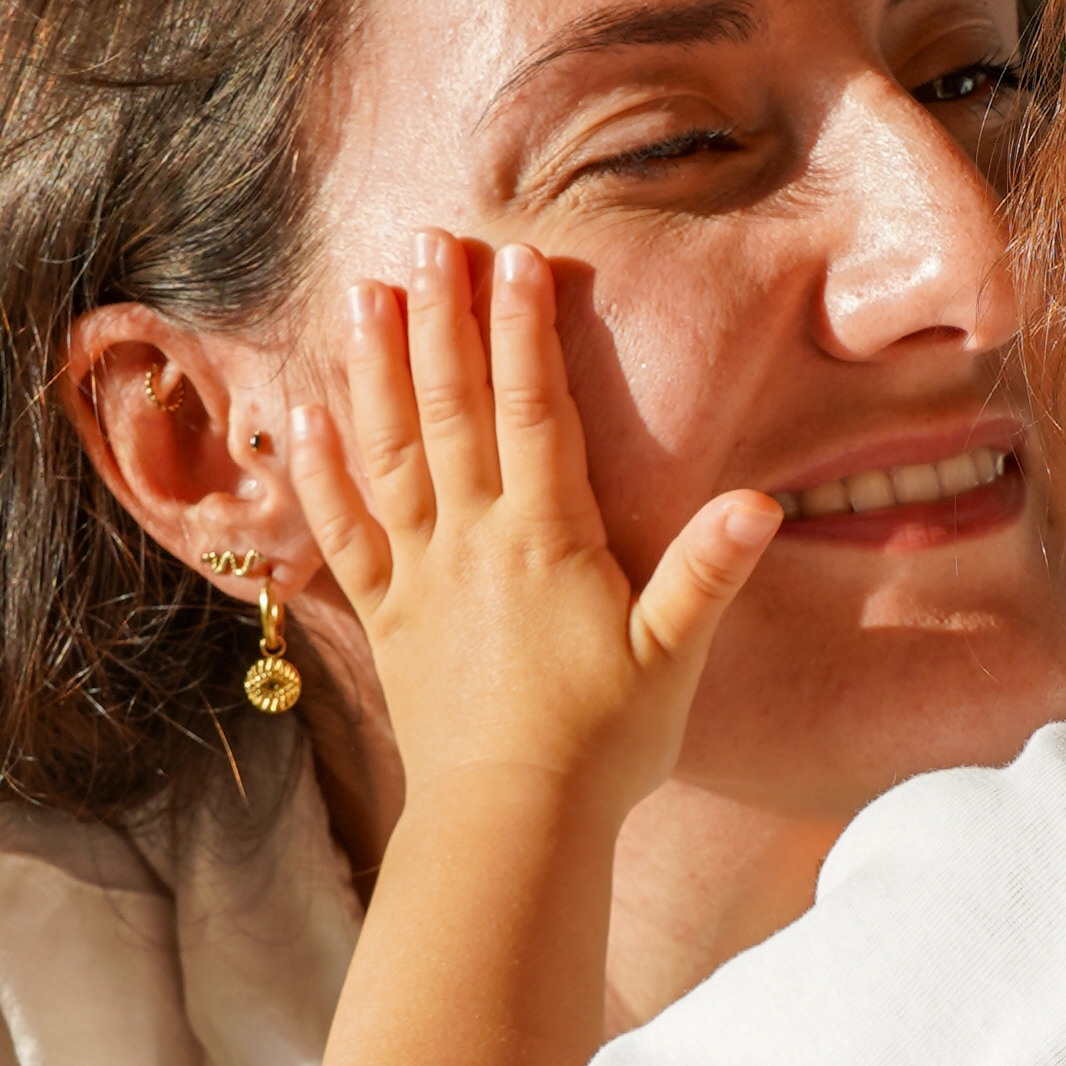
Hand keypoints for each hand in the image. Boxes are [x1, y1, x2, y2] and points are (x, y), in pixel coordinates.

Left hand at [284, 228, 776, 832]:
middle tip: (429, 240)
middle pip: (451, 407)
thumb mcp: (673, 658)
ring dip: (375, 368)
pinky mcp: (384, 619)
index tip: (515, 257)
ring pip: (389, 450)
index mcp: (545, 538)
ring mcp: (419, 576)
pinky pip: (343, 531)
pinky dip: (321, 472)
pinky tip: (304, 417)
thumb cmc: (602, 746)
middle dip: (441, 317)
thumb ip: (708, 574)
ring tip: (363, 293)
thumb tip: (761, 504)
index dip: (522, 330)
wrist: (510, 825)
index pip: (532, 410)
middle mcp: (472, 540)